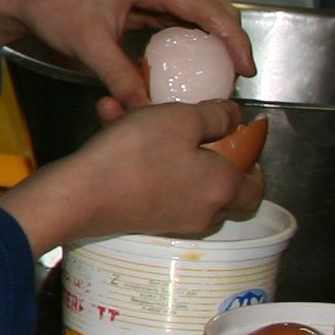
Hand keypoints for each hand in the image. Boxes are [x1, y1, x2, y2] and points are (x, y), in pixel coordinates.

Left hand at [0, 0, 252, 92]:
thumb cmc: (54, 8)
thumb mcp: (87, 46)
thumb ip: (120, 78)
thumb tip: (148, 112)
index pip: (210, 10)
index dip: (235, 41)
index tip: (247, 71)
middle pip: (215, 9)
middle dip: (231, 43)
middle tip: (236, 82)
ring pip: (203, 13)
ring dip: (215, 42)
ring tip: (222, 78)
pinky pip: (183, 18)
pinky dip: (194, 40)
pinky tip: (195, 67)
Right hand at [6, 99, 268, 253]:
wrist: (80, 196)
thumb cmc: (136, 155)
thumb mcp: (180, 119)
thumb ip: (215, 116)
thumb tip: (234, 118)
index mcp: (222, 187)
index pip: (254, 187)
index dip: (253, 166)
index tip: (240, 143)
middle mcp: (204, 210)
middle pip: (220, 188)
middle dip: (210, 158)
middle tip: (199, 136)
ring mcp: (173, 221)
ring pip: (182, 181)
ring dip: (167, 148)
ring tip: (139, 113)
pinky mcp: (144, 220)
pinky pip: (154, 184)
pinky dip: (143, 159)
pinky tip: (114, 125)